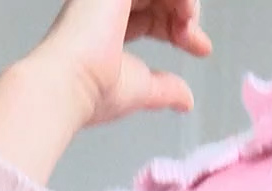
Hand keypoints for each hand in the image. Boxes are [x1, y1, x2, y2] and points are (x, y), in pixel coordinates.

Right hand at [0, 0, 208, 185]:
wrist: (69, 85)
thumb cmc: (91, 92)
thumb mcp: (139, 89)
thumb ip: (163, 88)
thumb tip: (185, 100)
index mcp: (104, 27)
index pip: (151, 16)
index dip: (178, 29)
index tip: (201, 49)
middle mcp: (102, 6)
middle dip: (184, 15)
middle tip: (192, 39)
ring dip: (184, 4)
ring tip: (189, 26)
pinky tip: (185, 15)